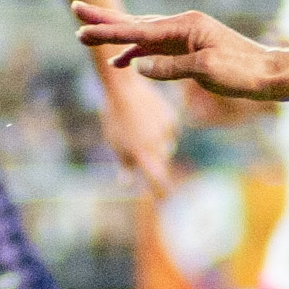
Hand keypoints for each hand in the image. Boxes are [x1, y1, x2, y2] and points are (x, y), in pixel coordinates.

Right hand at [74, 1, 280, 104]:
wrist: (272, 74)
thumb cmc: (244, 72)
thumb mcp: (205, 71)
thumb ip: (169, 67)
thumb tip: (138, 65)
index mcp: (186, 26)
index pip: (139, 30)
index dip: (109, 30)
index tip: (82, 27)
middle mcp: (184, 25)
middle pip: (136, 23)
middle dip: (106, 22)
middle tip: (75, 11)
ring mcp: (187, 35)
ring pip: (144, 35)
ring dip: (118, 38)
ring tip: (88, 37)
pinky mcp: (192, 48)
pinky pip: (157, 48)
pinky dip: (138, 53)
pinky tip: (124, 61)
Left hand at [96, 64, 177, 198]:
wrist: (124, 88)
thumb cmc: (115, 119)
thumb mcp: (116, 144)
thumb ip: (125, 166)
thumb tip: (126, 184)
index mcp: (144, 155)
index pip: (158, 180)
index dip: (162, 192)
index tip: (164, 200)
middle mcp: (159, 146)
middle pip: (161, 161)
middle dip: (155, 161)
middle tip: (141, 151)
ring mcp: (168, 132)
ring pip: (167, 145)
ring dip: (157, 144)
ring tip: (140, 127)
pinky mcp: (172, 118)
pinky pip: (170, 130)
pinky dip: (162, 129)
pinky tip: (149, 117)